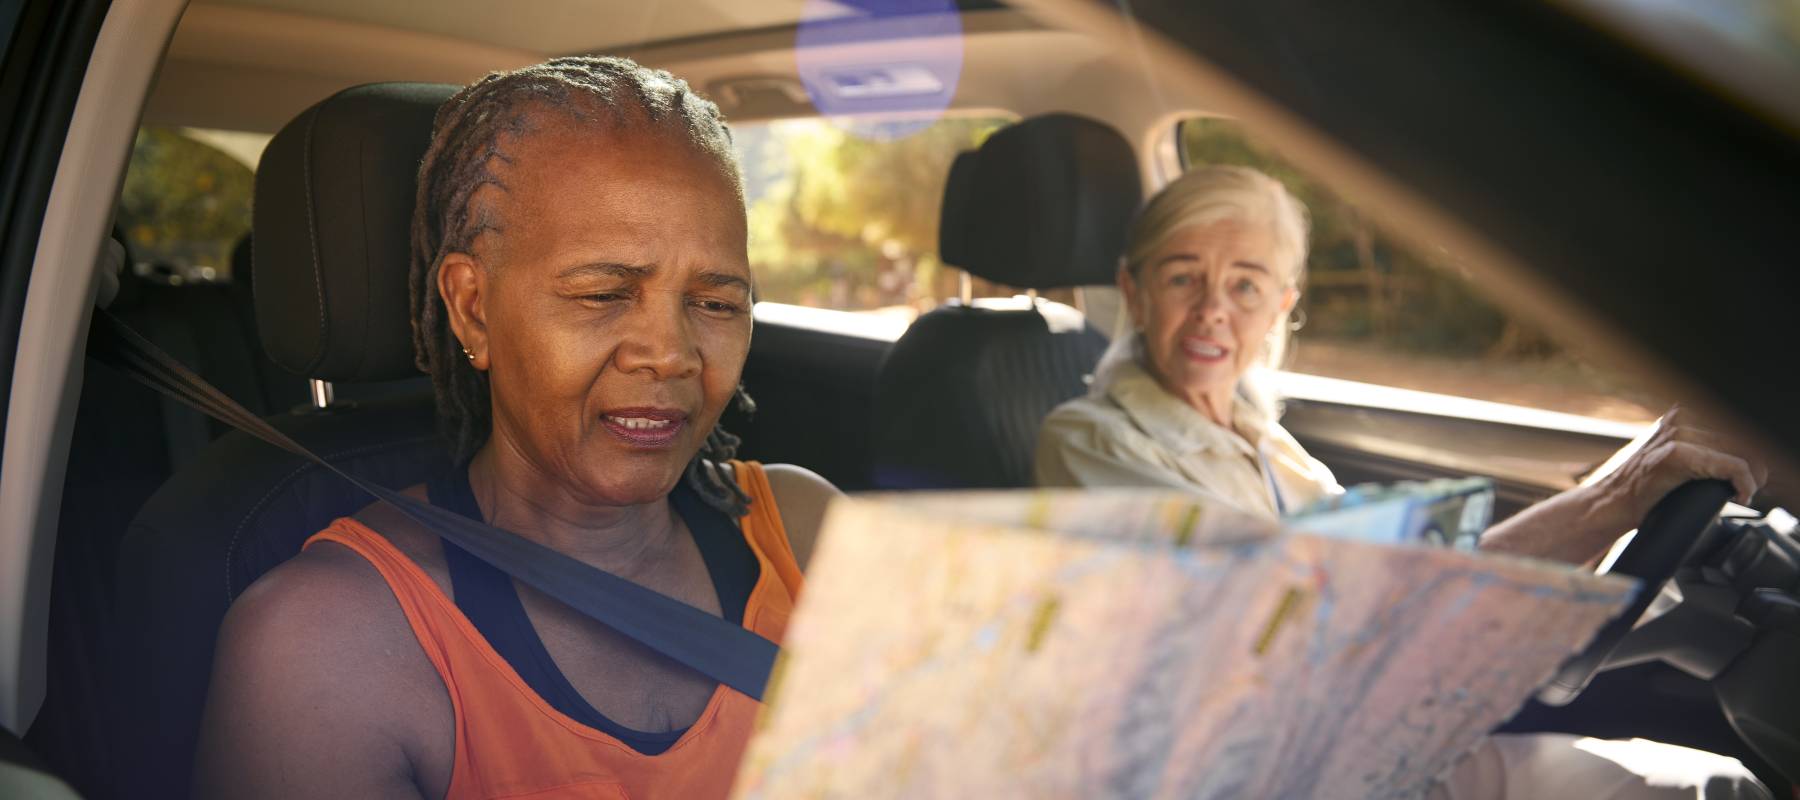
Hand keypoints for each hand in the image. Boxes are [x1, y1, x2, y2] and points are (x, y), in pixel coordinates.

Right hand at [1585, 406, 1767, 533]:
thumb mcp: (1674, 455)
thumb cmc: (1641, 488)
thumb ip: (1701, 447)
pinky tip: (1740, 494)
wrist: (1608, 503)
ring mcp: (1677, 433)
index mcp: (1682, 413)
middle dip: (1758, 465)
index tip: (1752, 475)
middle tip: (1752, 486)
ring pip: (1745, 450)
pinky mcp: (1676, 455)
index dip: (1753, 452)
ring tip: (1744, 491)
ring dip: (1755, 475)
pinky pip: (1733, 466)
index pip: (1737, 426)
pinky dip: (1745, 483)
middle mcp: (1681, 417)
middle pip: (1746, 436)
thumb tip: (1741, 459)